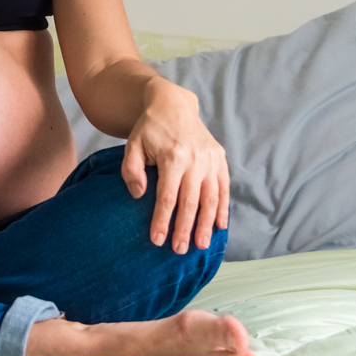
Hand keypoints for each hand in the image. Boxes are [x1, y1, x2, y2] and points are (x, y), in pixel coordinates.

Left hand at [121, 79, 228, 253]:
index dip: (162, 220)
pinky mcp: (219, 158)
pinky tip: (220, 226)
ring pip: (211, 198)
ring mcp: (210, 159)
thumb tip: (138, 195)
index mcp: (173, 156)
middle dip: (185, 229)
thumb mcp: (133, 145)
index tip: (157, 240)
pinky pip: (224, 187)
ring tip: (201, 245)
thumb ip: (132, 170)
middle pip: (191, 202)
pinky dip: (223, 208)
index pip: (167, 196)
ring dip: (206, 224)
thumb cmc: (150, 129)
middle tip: (179, 250)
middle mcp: (196, 159)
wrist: (173, 104)